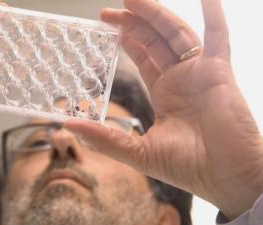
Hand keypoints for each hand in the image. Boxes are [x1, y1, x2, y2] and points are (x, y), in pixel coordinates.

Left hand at [65, 0, 262, 219]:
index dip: (126, 40)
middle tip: (109, 12)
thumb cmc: (187, 167)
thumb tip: (68, 126)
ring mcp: (200, 73)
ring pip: (175, 34)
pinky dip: (214, 15)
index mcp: (165, 93)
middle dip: (133, 23)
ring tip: (133, 0)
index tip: (106, 27)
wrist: (224, 177)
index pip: (143, 58)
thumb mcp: (137, 151)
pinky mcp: (219, 72)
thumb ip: (104, 138)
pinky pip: (218, 37)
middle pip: (154, 41)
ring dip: (156, 15)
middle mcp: (181, 79)